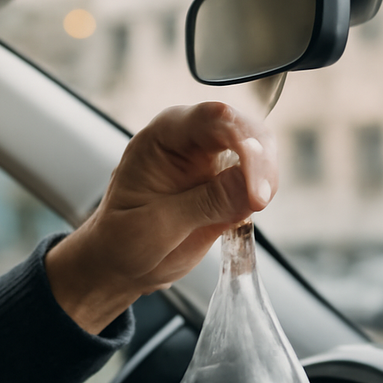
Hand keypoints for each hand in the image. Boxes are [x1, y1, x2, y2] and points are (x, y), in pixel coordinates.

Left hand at [46, 102, 277, 333]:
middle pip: (243, 126)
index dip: (243, 144)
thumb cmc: (120, 240)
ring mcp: (210, 158)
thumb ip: (204, 203)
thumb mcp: (156, 226)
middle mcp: (189, 138)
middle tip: (260, 201)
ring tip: (253, 209)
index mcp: (162, 136)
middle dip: (260, 160)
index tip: (255, 190)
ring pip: (258, 148)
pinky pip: (257, 176)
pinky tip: (249, 212)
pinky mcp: (226, 182)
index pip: (212, 119)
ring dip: (265, 176)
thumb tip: (251, 187)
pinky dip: (262, 191)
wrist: (118, 264)